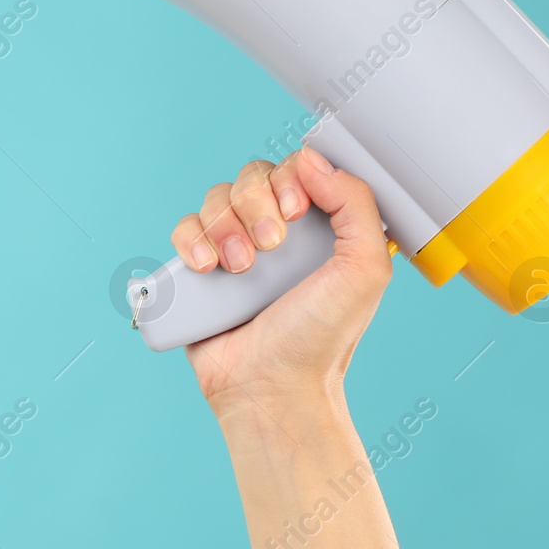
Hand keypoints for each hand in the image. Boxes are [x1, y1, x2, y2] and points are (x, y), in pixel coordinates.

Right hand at [168, 146, 392, 421]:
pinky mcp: (200, 269)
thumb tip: (312, 160)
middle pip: (252, 176)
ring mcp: (236, 248)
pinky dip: (192, 240)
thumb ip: (355, 205)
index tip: (296, 211)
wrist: (272, 388)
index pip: (297, 169)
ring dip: (225, 226)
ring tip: (238, 267)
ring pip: (216, 198)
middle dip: (256, 204)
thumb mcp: (364, 270)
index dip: (291, 178)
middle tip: (270, 246)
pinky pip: (184, 228)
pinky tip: (207, 268)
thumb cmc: (321, 339)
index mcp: (319, 228)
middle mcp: (277, 232)